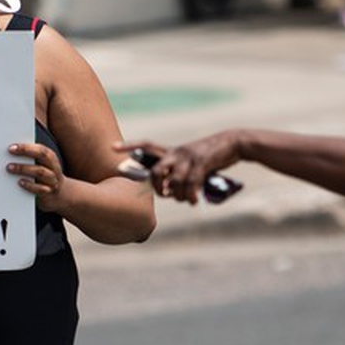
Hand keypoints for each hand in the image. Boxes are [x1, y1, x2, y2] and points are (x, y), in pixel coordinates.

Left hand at [8, 142, 66, 210]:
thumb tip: (11, 150)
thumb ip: (30, 157)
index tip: (12, 147)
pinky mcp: (49, 192)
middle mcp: (53, 167)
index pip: (40, 148)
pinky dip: (29, 185)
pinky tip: (19, 182)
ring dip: (23, 168)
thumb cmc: (44, 176)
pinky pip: (40, 189)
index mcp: (51, 157)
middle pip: (42, 156)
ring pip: (40, 172)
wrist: (60, 196)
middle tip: (10, 151)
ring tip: (9, 167)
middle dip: (26, 151)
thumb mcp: (41, 165)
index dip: (27, 146)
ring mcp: (52, 180)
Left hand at [117, 132, 243, 204]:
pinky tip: (193, 202)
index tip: (112, 147)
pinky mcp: (202, 163)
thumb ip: (178, 174)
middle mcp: (176, 152)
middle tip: (165, 195)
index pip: (146, 144)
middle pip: (156, 171)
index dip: (129, 146)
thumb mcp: (191, 161)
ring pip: (174, 182)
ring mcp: (189, 157)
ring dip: (178, 196)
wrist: (232, 143)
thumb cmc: (210, 155)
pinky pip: (191, 184)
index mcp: (171, 151)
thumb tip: (169, 193)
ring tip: (186, 199)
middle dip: (157, 187)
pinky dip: (191, 196)